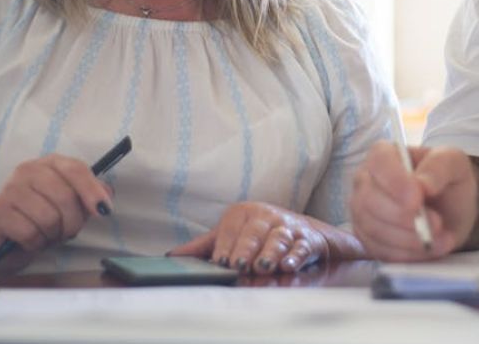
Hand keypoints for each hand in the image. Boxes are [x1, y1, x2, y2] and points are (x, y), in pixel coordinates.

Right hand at [0, 154, 113, 274]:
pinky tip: (30, 241)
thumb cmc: (42, 221)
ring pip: (48, 217)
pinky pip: (30, 232)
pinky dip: (36, 243)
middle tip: (67, 232)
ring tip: (46, 235)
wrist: (4, 244)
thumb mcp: (71, 208)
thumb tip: (107, 194)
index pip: (75, 169)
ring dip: (53, 235)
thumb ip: (89, 197)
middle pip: (65, 196)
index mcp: (50, 163)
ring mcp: (10, 188)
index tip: (104, 211)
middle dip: (73, 222)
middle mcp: (28, 169)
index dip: (92, 190)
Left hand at [168, 202, 334, 275]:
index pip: (232, 228)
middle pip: (254, 232)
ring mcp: (287, 227)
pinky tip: (288, 266)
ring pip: (278, 239)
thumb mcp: (231, 235)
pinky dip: (295, 256)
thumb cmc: (258, 234)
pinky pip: (301, 247)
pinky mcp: (306, 240)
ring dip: (271, 252)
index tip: (220, 261)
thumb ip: (205, 246)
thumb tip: (172, 256)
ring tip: (263, 266)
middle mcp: (266, 217)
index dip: (226, 245)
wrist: (301, 231)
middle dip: (247, 249)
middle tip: (239, 265)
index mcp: (244, 213)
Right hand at [349, 143, 475, 260]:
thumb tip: (423, 184)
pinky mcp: (368, 239)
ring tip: (441, 238)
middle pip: (369, 200)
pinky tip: (431, 249)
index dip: (394, 182)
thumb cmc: (447, 181)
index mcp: (383, 154)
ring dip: (410, 238)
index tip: (417, 199)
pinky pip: (380, 251)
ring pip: (374, 229)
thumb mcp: (454, 163)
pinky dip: (408, 254)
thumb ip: (439, 166)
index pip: (378, 163)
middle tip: (437, 223)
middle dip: (404, 217)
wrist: (450, 211)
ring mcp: (362, 212)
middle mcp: (365, 181)